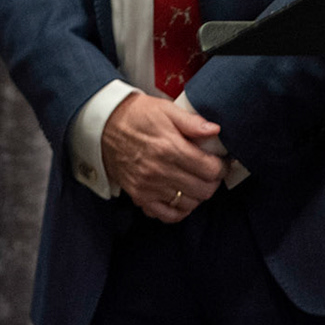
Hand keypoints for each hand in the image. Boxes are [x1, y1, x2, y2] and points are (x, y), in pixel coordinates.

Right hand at [100, 91, 226, 222]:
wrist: (103, 125)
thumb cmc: (136, 115)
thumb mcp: (165, 109)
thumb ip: (192, 122)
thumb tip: (216, 131)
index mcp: (170, 148)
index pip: (210, 169)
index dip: (221, 166)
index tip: (220, 161)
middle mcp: (160, 171)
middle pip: (203, 190)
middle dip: (212, 181)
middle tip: (210, 171)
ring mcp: (148, 187)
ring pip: (189, 204)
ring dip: (197, 195)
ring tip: (195, 182)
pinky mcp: (139, 196)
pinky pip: (167, 215)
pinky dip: (178, 210)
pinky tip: (180, 196)